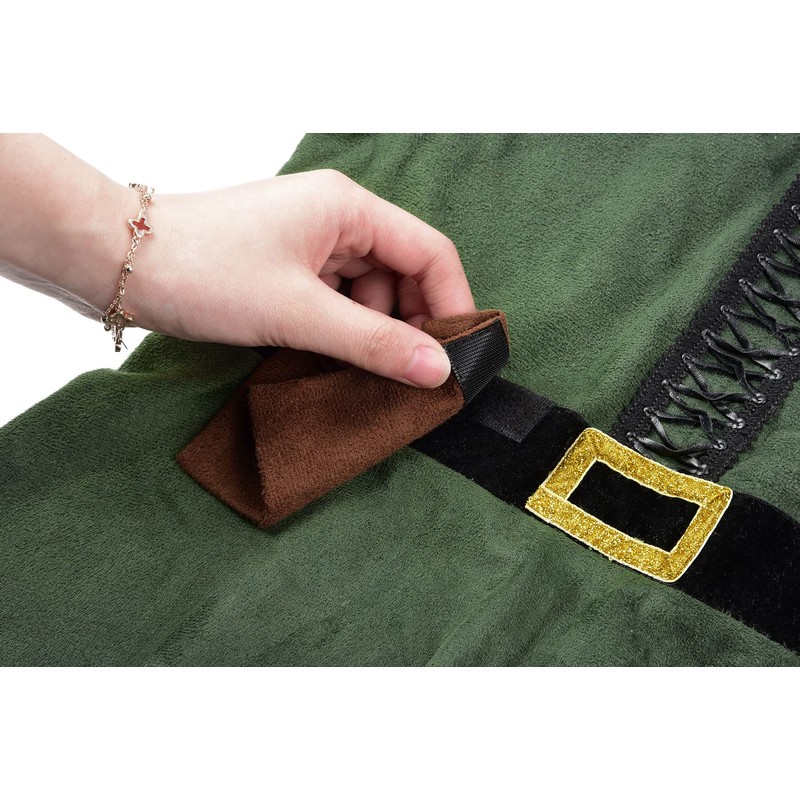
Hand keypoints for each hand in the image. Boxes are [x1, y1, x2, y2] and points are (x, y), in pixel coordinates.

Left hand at [121, 169, 475, 387]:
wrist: (119, 264)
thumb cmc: (203, 269)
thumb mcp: (299, 313)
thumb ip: (373, 343)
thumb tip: (437, 371)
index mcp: (348, 208)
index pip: (430, 252)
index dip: (451, 305)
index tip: (456, 357)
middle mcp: (336, 219)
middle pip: (402, 274)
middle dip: (407, 326)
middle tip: (405, 376)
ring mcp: (310, 243)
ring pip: (369, 292)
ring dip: (370, 333)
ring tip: (354, 371)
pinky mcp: (288, 266)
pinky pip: (337, 300)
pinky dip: (341, 330)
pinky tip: (329, 357)